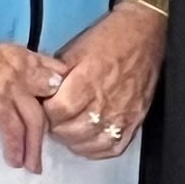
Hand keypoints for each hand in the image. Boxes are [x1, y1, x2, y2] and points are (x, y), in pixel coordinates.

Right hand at [0, 42, 66, 170]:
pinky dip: (16, 148)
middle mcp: (21, 66)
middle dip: (56, 126)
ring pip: (36, 120)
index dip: (63, 99)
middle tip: (52, 147)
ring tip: (33, 164)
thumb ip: (14, 73)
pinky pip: (14, 130)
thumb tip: (29, 96)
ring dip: (36, 147)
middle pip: (54, 99)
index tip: (61, 120)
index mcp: (21, 55)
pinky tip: (14, 159)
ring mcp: (9, 83)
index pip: (57, 74)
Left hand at [44, 3, 165, 159]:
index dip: (46, 112)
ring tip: (69, 128)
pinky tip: (87, 140)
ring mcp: (122, 115)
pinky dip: (96, 149)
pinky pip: (111, 148)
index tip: (45, 106)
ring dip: (73, 140)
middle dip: (56, 127)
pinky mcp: (134, 122)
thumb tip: (40, 96)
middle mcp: (105, 102)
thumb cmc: (108, 39)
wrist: (144, 35)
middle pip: (71, 132)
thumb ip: (56, 77)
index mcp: (87, 81)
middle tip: (54, 118)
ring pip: (89, 143)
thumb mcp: (74, 51)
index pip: (57, 112)